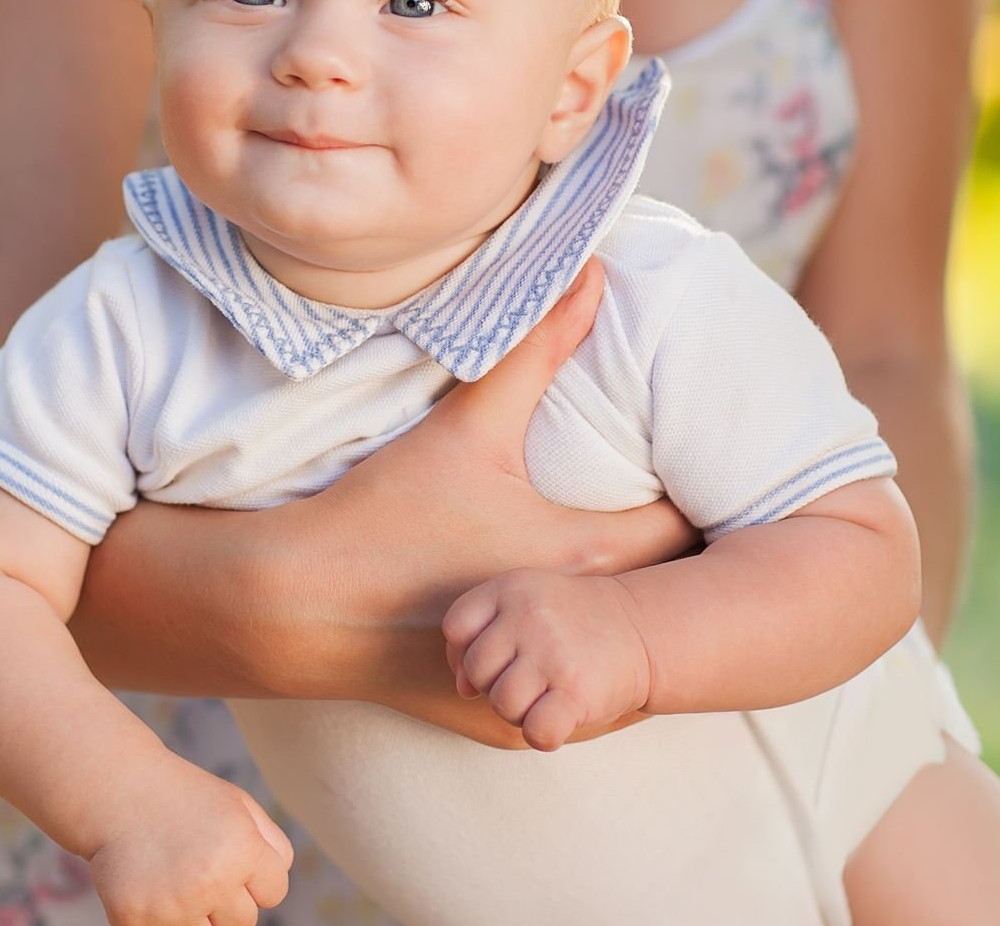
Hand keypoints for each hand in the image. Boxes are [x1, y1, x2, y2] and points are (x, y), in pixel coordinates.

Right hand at [87, 765, 292, 925]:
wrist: (119, 791)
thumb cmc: (184, 800)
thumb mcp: (239, 805)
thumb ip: (274, 845)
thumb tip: (279, 885)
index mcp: (243, 849)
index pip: (274, 894)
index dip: (253, 878)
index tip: (228, 858)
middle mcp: (211, 879)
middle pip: (243, 922)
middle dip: (225, 899)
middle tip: (197, 866)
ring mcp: (173, 903)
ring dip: (195, 913)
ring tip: (175, 878)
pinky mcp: (137, 919)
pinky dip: (159, 919)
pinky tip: (150, 888)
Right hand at [276, 261, 696, 678]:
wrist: (292, 607)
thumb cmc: (382, 514)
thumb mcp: (467, 425)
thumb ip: (538, 346)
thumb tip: (593, 271)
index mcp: (583, 560)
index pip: (692, 538)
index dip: (702, 506)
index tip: (706, 481)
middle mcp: (573, 638)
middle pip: (670, 608)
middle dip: (677, 569)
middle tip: (682, 525)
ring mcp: (540, 694)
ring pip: (624, 669)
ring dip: (630, 629)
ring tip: (635, 583)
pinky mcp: (505, 728)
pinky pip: (573, 708)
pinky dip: (580, 673)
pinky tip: (571, 639)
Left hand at [442, 567, 653, 751]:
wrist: (643, 630)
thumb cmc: (572, 625)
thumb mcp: (526, 606)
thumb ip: (483, 636)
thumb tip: (462, 689)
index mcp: (511, 588)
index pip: (456, 628)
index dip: (466, 653)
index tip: (498, 659)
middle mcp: (529, 616)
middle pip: (476, 670)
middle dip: (496, 684)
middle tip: (531, 678)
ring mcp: (553, 652)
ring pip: (502, 703)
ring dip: (521, 711)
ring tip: (547, 695)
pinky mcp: (577, 690)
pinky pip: (535, 731)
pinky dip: (543, 734)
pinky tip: (560, 718)